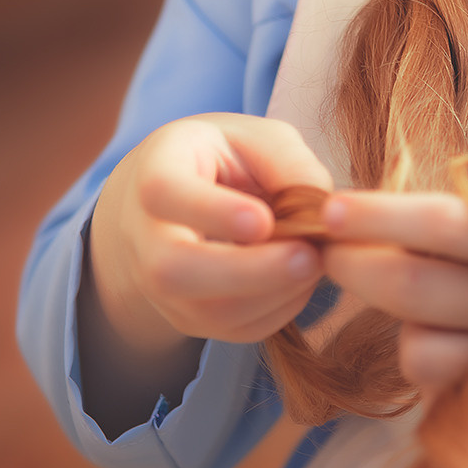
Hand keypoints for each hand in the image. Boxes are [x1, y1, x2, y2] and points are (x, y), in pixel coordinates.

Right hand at [78, 114, 331, 436]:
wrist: (179, 203)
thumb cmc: (224, 159)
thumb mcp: (255, 137)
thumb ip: (288, 162)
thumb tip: (322, 210)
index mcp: (155, 173)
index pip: (165, 193)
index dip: (212, 212)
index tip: (262, 220)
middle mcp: (145, 239)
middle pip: (175, 270)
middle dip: (246, 271)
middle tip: (307, 257)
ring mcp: (162, 289)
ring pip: (207, 311)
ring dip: (272, 293)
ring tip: (316, 262)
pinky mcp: (190, 319)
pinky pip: (234, 330)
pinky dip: (277, 309)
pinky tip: (303, 278)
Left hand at [321, 192, 467, 425]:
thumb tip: (391, 211)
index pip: (436, 225)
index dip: (375, 216)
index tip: (328, 207)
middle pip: (412, 289)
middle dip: (355, 266)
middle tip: (326, 249)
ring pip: (419, 350)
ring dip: (399, 323)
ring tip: (417, 299)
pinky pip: (445, 394)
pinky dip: (434, 364)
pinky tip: (450, 339)